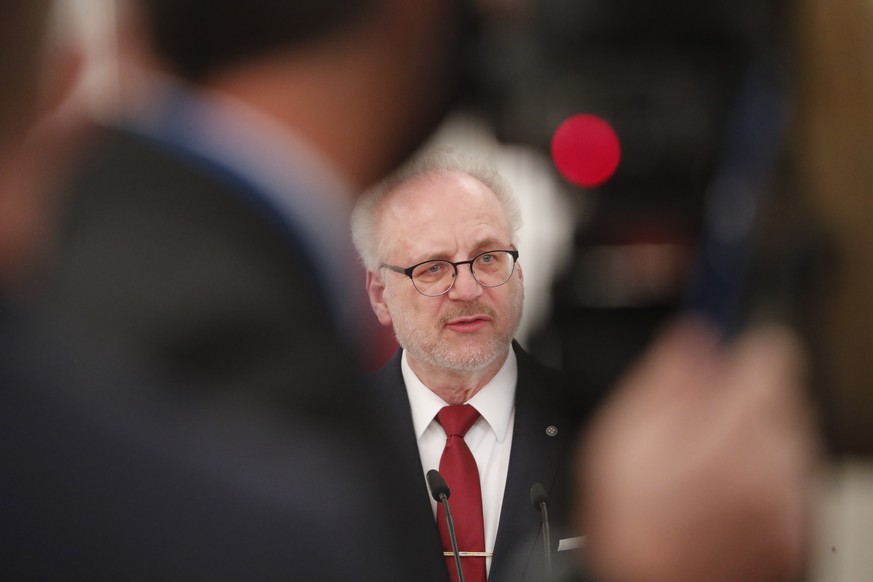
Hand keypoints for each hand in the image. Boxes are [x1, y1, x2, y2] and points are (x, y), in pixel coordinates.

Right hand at [577, 319, 819, 581]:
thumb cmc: (636, 530)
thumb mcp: (621, 439)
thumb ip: (663, 380)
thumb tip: (689, 338)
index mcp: (736, 424)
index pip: (769, 351)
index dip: (732, 352)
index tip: (710, 366)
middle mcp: (778, 456)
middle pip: (778, 394)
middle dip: (738, 399)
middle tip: (691, 426)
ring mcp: (792, 494)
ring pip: (785, 437)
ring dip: (750, 439)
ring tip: (701, 468)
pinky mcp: (794, 525)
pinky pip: (787, 480)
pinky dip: (760, 480)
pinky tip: (718, 498)